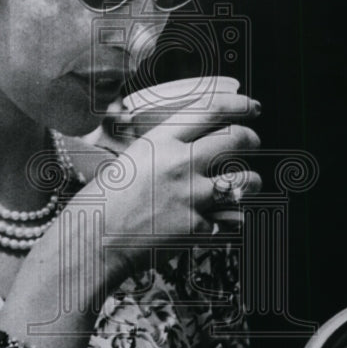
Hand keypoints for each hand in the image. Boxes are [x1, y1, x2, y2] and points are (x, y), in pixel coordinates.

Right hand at [73, 92, 261, 287]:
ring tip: (245, 184)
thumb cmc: (103, 203)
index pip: (210, 110)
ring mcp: (192, 196)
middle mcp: (180, 163)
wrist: (94, 242)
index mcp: (160, 141)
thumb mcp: (128, 161)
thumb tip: (185, 147)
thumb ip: (160, 151)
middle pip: (236, 140)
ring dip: (251, 181)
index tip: (253, 108)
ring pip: (245, 180)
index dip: (239, 105)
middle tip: (251, 143)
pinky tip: (225, 218)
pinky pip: (233, 218)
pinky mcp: (198, 226)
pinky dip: (233, 218)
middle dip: (251, 139)